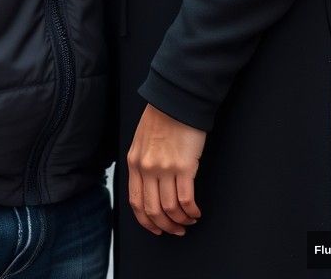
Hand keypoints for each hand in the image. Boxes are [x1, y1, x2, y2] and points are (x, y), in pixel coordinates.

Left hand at [127, 104, 204, 235]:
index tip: (156, 229)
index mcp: (134, 162)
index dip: (146, 221)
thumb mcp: (141, 141)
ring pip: (170, 209)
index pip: (136, 202)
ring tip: (188, 221)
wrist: (176, 100)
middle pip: (153, 210)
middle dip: (165, 226)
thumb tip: (148, 187)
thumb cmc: (161, 118)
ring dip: (181, 221)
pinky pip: (186, 199)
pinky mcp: (184, 167)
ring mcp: (165, 168)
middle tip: (176, 231)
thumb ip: (142, 163)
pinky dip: (191, 211)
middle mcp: (147, 168)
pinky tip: (196, 211)